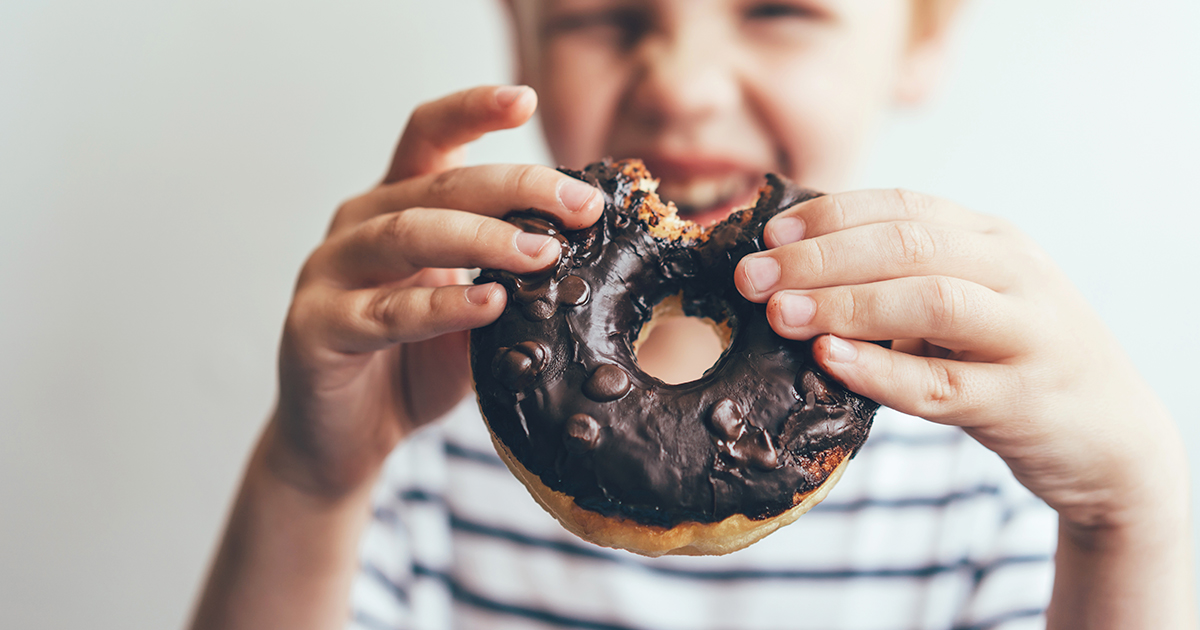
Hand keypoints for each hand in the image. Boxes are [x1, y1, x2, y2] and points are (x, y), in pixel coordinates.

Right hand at [265, 85, 603, 497]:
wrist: (347, 439)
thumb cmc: (414, 366)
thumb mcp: (475, 314)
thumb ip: (510, 280)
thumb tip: (587, 255)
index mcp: (396, 205)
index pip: (429, 137)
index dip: (471, 110)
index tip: (524, 98)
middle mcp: (359, 225)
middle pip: (436, 182)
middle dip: (517, 187)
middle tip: (580, 204)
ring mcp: (329, 272)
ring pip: (407, 233)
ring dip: (483, 239)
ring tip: (545, 252)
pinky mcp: (315, 327)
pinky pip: (385, 311)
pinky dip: (442, 306)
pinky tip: (490, 304)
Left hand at [734, 189, 1186, 532]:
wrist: (1110, 435)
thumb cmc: (1010, 360)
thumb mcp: (968, 302)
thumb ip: (901, 280)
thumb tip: (791, 271)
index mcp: (993, 239)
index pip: (903, 206)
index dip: (828, 216)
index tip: (767, 235)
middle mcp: (1015, 273)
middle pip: (907, 245)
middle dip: (818, 257)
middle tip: (751, 279)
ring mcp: (1027, 334)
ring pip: (929, 301)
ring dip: (844, 303)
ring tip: (780, 313)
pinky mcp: (1024, 401)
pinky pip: (942, 384)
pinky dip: (880, 370)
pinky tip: (829, 360)